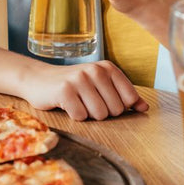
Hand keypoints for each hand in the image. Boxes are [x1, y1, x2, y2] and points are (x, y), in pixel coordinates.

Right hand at [24, 59, 148, 120]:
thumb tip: (144, 108)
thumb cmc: (73, 85)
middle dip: (101, 112)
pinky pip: (80, 117)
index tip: (102, 99)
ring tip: (76, 102)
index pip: (129, 99)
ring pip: (99, 115)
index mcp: (107, 68)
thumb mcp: (100, 85)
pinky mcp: (64, 90)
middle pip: (115, 110)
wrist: (38, 79)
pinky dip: (73, 116)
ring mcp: (79, 79)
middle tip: (85, 101)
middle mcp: (94, 70)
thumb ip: (124, 95)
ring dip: (87, 115)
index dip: (117, 106)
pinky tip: (65, 104)